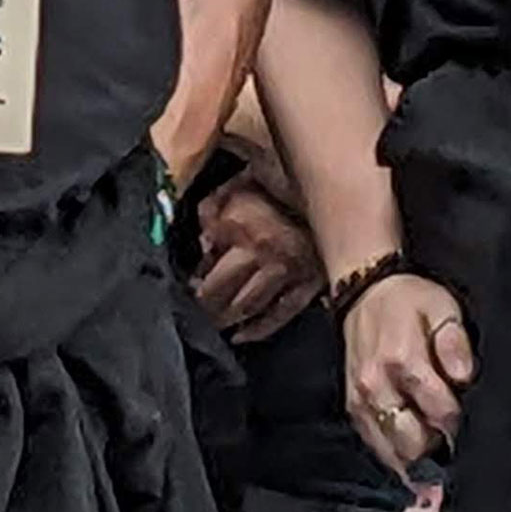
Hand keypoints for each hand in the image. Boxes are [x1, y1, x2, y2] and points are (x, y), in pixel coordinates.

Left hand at [187, 179, 320, 341]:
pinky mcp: (310, 281)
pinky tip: (244, 335)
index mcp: (239, 228)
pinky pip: (284, 312)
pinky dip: (261, 328)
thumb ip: (208, 214)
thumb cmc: (271, 180)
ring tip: (214, 327)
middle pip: (225, 294)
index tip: (185, 290)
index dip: (193, 284)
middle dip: (207, 309)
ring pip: (251, 306)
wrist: (324, 176)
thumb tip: (203, 247)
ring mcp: (289, 270)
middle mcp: (263, 253)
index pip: (207, 269)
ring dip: (228, 320)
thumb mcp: (231, 187)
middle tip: (195, 317)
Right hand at [342, 271, 475, 476]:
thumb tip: (463, 376)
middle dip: (438, 447)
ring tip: (435, 449)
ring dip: (417, 458)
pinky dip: (397, 454)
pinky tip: (413, 449)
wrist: (364, 291)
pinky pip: (377, 447)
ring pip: (393, 453)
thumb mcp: (442, 307)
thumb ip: (455, 342)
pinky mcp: (352, 408)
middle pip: (413, 443)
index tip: (470, 419)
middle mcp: (376, 386)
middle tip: (453, 438)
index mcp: (402, 360)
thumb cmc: (408, 301)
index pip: (440, 413)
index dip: (460, 423)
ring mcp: (360, 401)